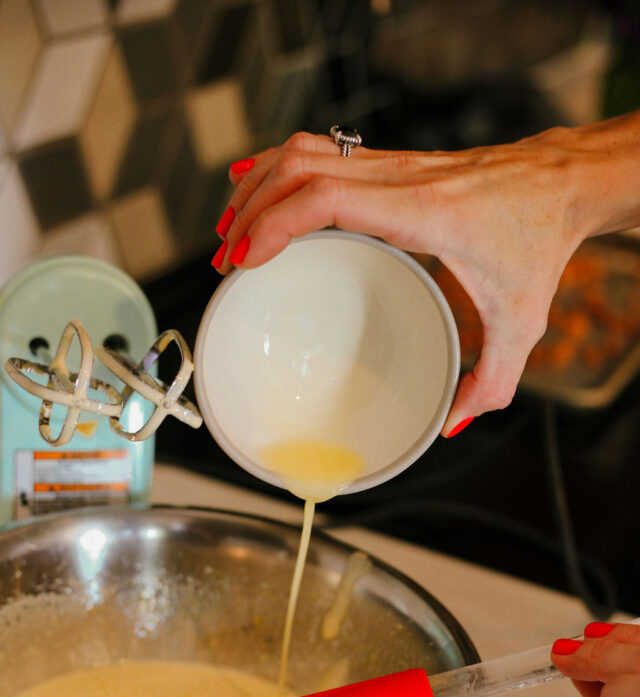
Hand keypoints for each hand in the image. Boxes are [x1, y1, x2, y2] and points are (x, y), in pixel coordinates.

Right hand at [212, 114, 639, 434]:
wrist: (563, 180)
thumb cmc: (541, 240)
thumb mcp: (522, 322)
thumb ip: (492, 381)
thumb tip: (454, 423)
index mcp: (426, 213)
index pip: (328, 197)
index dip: (275, 222)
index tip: (244, 258)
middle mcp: (403, 178)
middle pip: (300, 170)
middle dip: (249, 212)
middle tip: (226, 261)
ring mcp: (394, 164)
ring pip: (303, 151)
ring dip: (257, 185)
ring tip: (230, 230)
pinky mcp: (391, 162)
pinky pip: (320, 151)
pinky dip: (279, 166)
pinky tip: (257, 184)